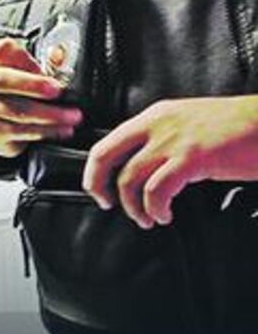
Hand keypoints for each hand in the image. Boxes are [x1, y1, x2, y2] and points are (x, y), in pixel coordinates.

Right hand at [0, 38, 83, 157]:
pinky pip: (22, 132)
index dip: (18, 53)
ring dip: (50, 115)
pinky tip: (62, 129)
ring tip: (72, 116)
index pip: (1, 50)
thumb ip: (45, 64)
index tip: (43, 56)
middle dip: (32, 84)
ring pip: (17, 111)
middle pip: (2, 80)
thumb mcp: (28, 76)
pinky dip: (47, 131)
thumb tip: (59, 54)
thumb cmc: (17, 95)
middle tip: (57, 90)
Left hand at [83, 96, 257, 228]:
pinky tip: (165, 215)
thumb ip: (163, 141)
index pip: (108, 141)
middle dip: (97, 184)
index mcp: (155, 115)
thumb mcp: (189, 125)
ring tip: (147, 218)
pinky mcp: (192, 158)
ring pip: (130, 178)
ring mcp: (173, 140)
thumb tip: (142, 168)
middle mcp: (157, 124)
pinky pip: (157, 190)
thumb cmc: (238, 128)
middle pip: (105, 155)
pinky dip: (156, 208)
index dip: (96, 168)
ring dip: (133, 206)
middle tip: (106, 203)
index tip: (99, 187)